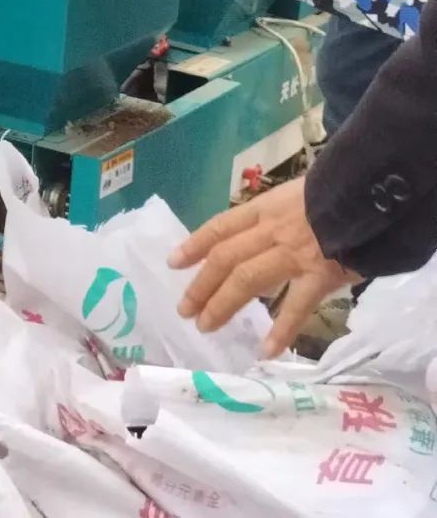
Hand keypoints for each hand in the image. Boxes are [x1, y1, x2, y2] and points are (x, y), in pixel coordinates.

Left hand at [167, 179, 356, 357]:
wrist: (369, 193)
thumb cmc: (335, 191)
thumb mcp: (296, 194)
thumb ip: (276, 215)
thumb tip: (259, 234)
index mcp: (265, 208)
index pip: (220, 227)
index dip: (195, 244)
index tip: (174, 262)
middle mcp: (271, 231)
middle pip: (226, 258)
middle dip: (201, 285)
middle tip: (184, 309)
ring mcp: (293, 254)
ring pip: (248, 281)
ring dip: (223, 304)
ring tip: (205, 325)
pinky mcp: (319, 275)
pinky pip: (295, 308)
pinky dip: (281, 331)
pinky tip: (265, 352)